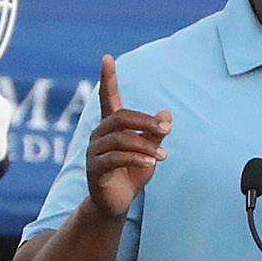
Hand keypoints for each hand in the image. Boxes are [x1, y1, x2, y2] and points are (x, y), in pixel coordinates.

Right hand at [85, 55, 170, 219]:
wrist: (117, 203)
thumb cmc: (132, 173)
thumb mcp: (149, 151)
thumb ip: (156, 133)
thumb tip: (166, 113)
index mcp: (111, 126)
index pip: (108, 97)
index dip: (108, 78)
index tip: (107, 57)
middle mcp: (99, 134)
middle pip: (120, 118)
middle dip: (145, 121)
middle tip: (167, 128)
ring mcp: (94, 151)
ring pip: (120, 139)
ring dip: (145, 145)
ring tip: (163, 156)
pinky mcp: (95, 169)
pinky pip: (115, 158)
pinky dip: (136, 158)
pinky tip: (152, 163)